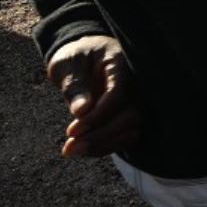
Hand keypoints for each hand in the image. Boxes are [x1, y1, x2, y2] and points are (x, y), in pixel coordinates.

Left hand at [45, 34, 141, 158]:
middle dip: (100, 135)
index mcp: (122, 64)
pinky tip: (82, 149)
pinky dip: (106, 146)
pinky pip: (126, 135)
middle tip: (70, 147)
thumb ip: (75, 85)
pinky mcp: (131, 114)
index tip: (72, 131)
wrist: (85, 57)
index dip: (97, 116)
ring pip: (132, 129)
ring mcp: (138, 100)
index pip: (118, 94)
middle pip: (131, 115)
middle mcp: (138, 83)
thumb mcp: (68, 64)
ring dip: (103, 144)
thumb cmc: (76, 57)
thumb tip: (82, 111)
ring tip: (72, 150)